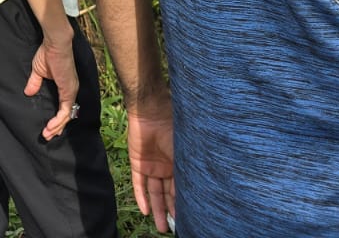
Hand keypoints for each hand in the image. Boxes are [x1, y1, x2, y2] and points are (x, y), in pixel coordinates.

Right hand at [24, 31, 79, 141]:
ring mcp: (71, 91)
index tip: (49, 128)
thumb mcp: (38, 71)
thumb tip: (28, 93)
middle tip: (48, 136)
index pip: (65, 107)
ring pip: (67, 116)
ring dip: (57, 127)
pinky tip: (51, 126)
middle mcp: (71, 90)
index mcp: (66, 86)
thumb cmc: (47, 53)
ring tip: (47, 134)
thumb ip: (35, 83)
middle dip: (58, 127)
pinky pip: (65, 111)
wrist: (55, 43)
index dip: (58, 119)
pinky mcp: (68, 91)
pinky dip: (58, 120)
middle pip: (67, 115)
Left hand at [127, 97, 175, 232]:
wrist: (152, 112)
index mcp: (180, 164)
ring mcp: (152, 166)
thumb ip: (187, 171)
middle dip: (170, 211)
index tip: (188, 219)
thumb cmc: (173, 129)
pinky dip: (141, 197)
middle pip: (168, 194)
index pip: (181, 189)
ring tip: (160, 227)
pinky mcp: (138, 163)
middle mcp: (167, 167)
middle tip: (172, 229)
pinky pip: (139, 184)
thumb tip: (200, 191)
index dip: (183, 204)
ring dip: (157, 209)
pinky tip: (145, 211)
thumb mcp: (184, 153)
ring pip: (154, 193)